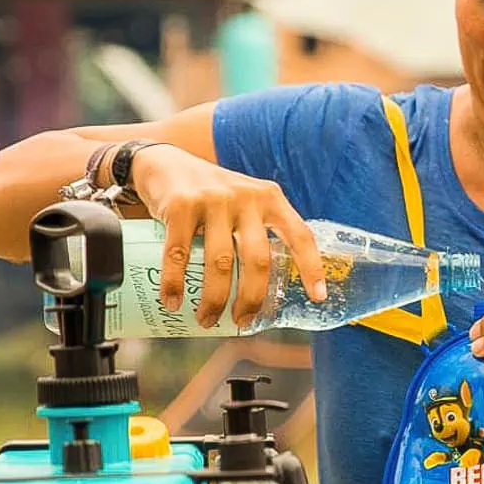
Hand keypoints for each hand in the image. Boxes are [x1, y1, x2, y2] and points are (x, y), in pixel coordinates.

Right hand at [129, 144, 325, 328]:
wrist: (164, 161)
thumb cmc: (211, 193)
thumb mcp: (245, 200)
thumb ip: (258, 229)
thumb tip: (264, 288)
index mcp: (270, 198)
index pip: (300, 235)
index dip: (312, 268)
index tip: (318, 297)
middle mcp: (246, 197)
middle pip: (258, 259)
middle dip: (252, 298)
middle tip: (242, 321)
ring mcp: (213, 200)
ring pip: (221, 263)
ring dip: (214, 299)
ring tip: (206, 319)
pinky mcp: (180, 205)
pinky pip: (179, 254)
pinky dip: (175, 283)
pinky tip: (173, 301)